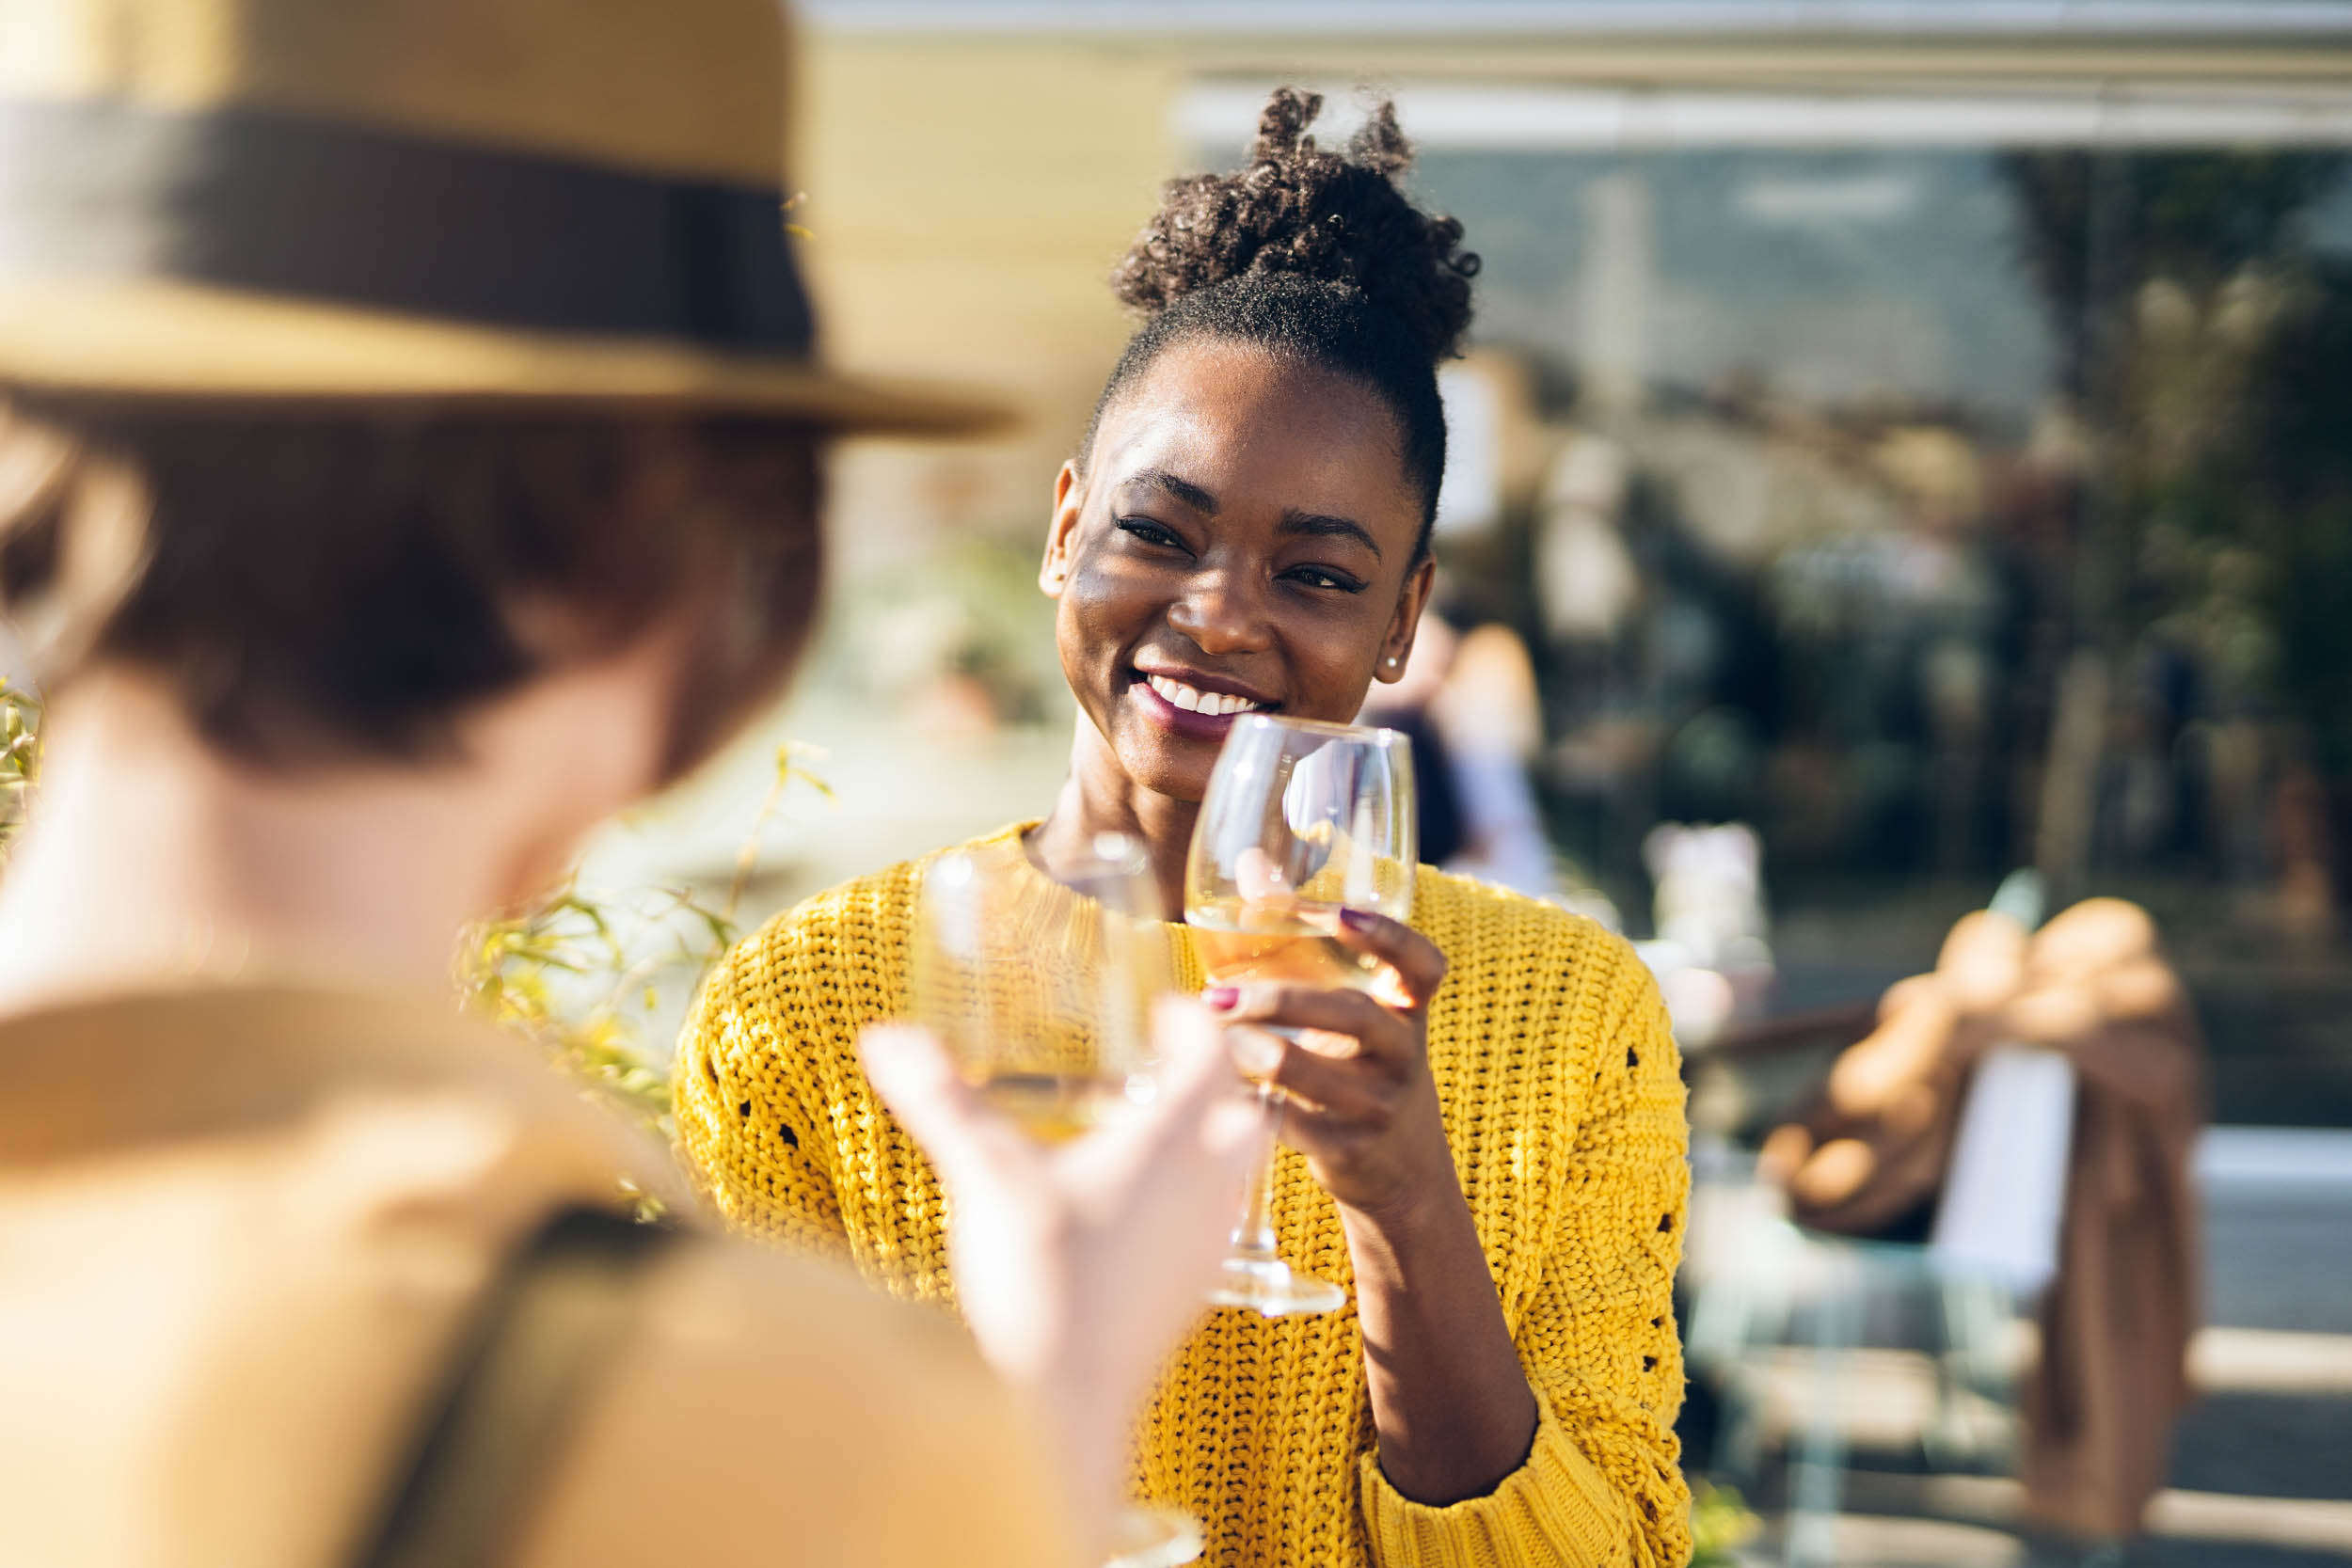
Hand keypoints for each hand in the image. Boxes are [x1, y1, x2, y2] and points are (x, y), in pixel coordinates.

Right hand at [861, 998, 1257, 1549]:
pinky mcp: (1187, 1296)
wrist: (1067, 1404)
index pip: (1213, 1058)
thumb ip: (941, 1101)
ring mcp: (1205, 1247)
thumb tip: (884, 1036)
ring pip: (1230, 1172)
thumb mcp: (987, 1176)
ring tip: (1140, 1129)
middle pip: (1242, 1111)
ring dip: (1200, 1138)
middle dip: (1214, 1078)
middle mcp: (1209, 1189)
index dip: (1195, 1023)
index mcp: (1178, 1143)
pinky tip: (1122, 1211)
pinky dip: (1181, 1197)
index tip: (1168, 1007)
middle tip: (1165, 1062)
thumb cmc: (1044, 1281)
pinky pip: (1205, 1224)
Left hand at [1208, 908, 1452, 1223]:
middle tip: (1217, 995)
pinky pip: (1295, 1127)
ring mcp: (1381, 1107)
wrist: (1398, 1169)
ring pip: (1319, 1077)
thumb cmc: (1356, 1062)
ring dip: (1257, 1053)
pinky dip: (1249, 1106)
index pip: (1421, 965)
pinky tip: (1213, 1090)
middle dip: (1279, 999)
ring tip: (1211, 1040)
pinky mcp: (1350, 1152)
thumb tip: (1250, 865)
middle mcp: (1403, 1055)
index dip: (1388, 938)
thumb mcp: (1345, 1002)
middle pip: (1353, 1016)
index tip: (1342, 913)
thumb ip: (1299, 936)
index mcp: (1407, 1009)